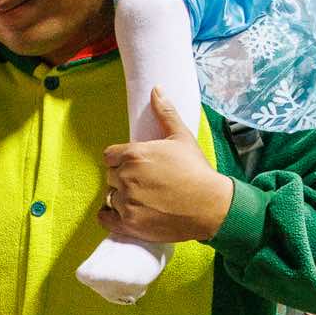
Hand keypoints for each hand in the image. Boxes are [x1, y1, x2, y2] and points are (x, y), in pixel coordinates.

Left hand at [97, 88, 233, 243]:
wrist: (210, 205)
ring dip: (120, 197)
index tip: (135, 166)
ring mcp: (126, 202)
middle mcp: (126, 177)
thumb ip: (165, 113)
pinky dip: (110, 216)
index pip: (110, 156)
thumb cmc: (197, 171)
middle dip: (122, 178)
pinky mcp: (129, 224)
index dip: (121, 160)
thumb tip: (156, 90)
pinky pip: (105, 218)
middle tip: (142, 183)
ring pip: (110, 197)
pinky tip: (123, 213)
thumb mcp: (181, 137)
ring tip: (140, 199)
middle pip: (110, 176)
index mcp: (133, 154)